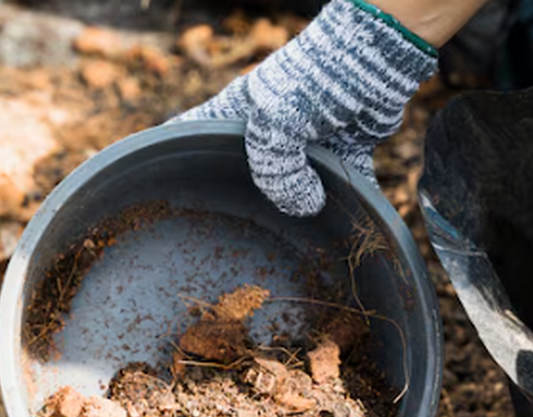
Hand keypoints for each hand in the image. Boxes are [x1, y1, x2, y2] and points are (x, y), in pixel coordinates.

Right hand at [173, 0, 436, 216]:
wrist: (374, 58)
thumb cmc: (312, 81)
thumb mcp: (277, 124)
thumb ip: (276, 172)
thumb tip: (304, 209)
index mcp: (238, 114)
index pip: (193, 132)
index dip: (172, 156)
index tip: (159, 187)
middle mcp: (269, 129)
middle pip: (247, 170)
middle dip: (242, 200)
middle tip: (231, 235)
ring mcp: (306, 140)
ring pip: (297, 184)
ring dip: (300, 208)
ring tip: (291, 242)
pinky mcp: (344, 147)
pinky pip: (344, 182)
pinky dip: (350, 201)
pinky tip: (347, 227)